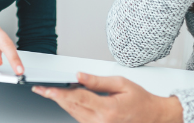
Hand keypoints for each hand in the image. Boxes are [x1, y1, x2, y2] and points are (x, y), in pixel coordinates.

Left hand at [33, 73, 182, 122]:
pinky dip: (72, 108)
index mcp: (107, 109)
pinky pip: (80, 118)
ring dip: (61, 102)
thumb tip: (79, 76)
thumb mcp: (121, 84)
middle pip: (71, 108)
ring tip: (50, 91)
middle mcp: (101, 122)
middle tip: (41, 88)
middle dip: (55, 97)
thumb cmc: (141, 100)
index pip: (77, 99)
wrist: (153, 117)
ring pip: (73, 114)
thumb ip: (97, 81)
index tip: (46, 89)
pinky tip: (67, 99)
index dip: (59, 93)